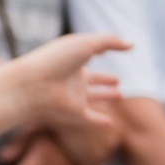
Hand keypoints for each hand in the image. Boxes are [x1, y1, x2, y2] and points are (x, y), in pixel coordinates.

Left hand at [12, 33, 127, 132]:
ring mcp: (73, 96)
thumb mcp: (85, 43)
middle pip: (91, 79)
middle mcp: (72, 78)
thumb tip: (131, 45)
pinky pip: (89, 117)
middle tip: (117, 80)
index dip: (98, 51)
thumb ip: (109, 41)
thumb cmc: (56, 60)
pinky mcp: (73, 112)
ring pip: (93, 97)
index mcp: (72, 60)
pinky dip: (99, 120)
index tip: (105, 51)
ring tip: (119, 95)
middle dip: (104, 78)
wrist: (33, 84)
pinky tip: (110, 123)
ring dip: (105, 96)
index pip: (88, 55)